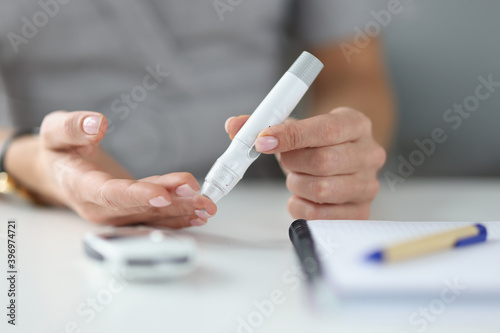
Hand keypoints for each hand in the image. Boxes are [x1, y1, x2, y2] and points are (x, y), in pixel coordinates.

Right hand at [7, 111, 215, 227]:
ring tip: (207, 205)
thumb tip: (96, 123)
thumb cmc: (59, 151)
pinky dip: (178, 216)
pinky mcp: (130, 213)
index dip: (137, 195)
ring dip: (181, 210)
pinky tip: (199, 214)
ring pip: (152, 214)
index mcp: (80, 186)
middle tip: (198, 195)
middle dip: (171, 202)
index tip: (162, 195)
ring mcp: (117, 213)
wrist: (59, 172)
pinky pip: (155, 217)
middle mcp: (100, 207)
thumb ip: (72, 127)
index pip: (110, 193)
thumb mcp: (54, 132)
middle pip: (139, 207)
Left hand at [225, 107, 385, 219]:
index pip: (325, 129)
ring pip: (321, 189)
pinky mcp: (361, 212)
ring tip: (297, 177)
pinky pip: (322, 216)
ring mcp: (368, 185)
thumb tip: (234, 126)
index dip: (290, 136)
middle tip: (284, 161)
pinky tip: (302, 196)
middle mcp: (369, 154)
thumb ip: (264, 125)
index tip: (262, 141)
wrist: (344, 158)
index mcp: (355, 124)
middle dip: (292, 163)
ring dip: (296, 185)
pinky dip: (301, 207)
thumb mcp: (296, 127)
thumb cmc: (317, 143)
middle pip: (323, 162)